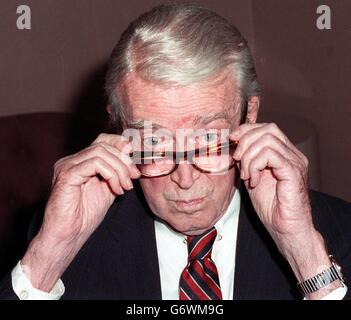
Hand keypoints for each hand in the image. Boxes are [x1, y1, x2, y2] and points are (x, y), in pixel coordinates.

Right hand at [21, 133, 139, 290]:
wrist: (69, 235)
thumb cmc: (85, 215)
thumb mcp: (109, 188)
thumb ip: (117, 173)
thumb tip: (131, 159)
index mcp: (81, 162)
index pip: (102, 140)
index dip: (121, 145)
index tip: (134, 162)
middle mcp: (72, 160)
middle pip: (104, 145)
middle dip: (124, 161)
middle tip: (133, 178)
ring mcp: (67, 165)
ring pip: (100, 152)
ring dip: (119, 169)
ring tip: (124, 187)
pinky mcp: (66, 174)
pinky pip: (94, 164)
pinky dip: (110, 174)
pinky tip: (115, 190)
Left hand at [230, 123, 311, 237]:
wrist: (285, 229)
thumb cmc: (271, 207)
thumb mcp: (252, 178)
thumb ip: (247, 161)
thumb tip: (235, 147)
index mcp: (284, 154)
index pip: (267, 128)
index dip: (247, 130)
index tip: (232, 140)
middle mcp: (292, 155)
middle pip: (268, 129)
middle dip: (245, 141)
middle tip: (237, 160)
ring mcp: (295, 162)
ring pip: (267, 140)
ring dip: (249, 157)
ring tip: (247, 175)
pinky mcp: (293, 172)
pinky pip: (270, 155)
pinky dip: (255, 165)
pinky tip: (253, 181)